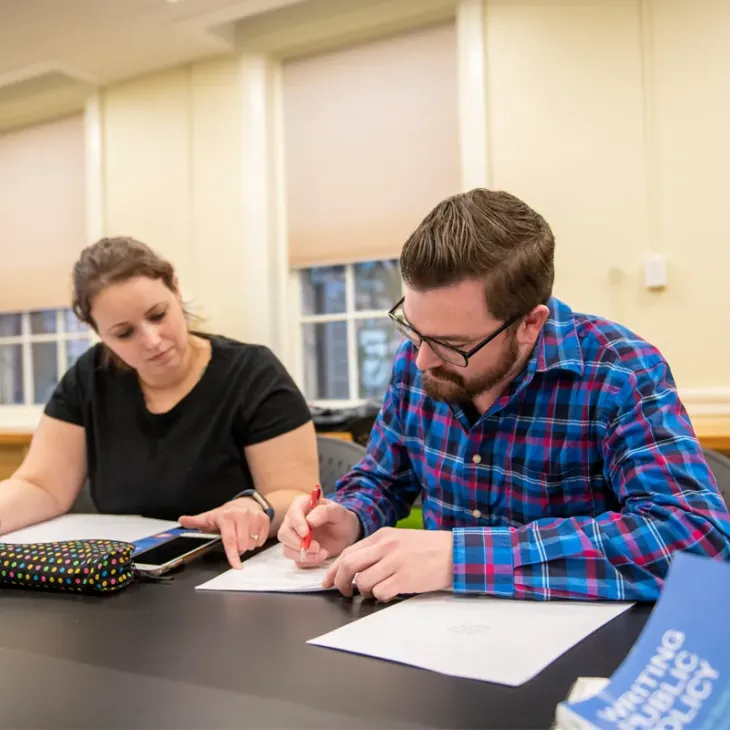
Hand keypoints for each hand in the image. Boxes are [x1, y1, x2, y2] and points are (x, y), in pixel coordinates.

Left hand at [179, 498, 269, 569]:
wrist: (246, 502)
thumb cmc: (226, 513)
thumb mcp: (210, 517)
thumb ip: (196, 521)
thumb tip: (182, 520)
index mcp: (226, 516)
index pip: (230, 539)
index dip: (233, 555)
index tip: (236, 566)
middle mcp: (242, 515)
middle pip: (242, 544)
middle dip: (238, 549)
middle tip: (234, 542)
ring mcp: (254, 516)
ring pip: (252, 543)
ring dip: (247, 545)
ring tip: (242, 537)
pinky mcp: (264, 519)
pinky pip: (261, 540)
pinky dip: (256, 542)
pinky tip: (251, 534)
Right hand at [278, 496, 360, 566]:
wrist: (346, 534)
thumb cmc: (341, 519)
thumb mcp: (338, 512)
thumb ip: (324, 512)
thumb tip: (309, 520)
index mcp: (301, 505)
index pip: (292, 514)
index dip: (297, 524)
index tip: (306, 533)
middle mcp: (293, 521)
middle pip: (284, 534)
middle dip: (298, 543)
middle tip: (317, 546)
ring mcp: (293, 537)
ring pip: (287, 549)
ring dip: (304, 555)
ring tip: (323, 553)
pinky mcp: (298, 552)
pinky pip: (296, 559)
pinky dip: (308, 561)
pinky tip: (321, 556)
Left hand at [322, 528, 452, 601]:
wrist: (455, 553)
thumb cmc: (427, 548)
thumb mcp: (400, 539)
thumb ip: (378, 549)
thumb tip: (353, 566)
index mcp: (383, 535)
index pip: (349, 552)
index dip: (334, 569)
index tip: (328, 581)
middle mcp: (386, 547)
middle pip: (349, 564)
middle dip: (340, 582)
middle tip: (343, 591)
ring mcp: (395, 562)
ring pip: (363, 581)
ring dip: (364, 592)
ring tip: (375, 591)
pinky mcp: (405, 578)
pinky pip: (380, 592)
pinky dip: (380, 596)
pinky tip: (390, 593)